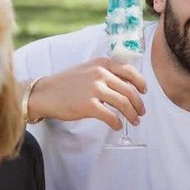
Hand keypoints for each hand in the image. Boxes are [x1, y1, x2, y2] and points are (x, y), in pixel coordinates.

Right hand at [27, 58, 146, 129]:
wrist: (44, 93)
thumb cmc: (66, 83)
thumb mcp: (87, 69)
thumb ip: (105, 73)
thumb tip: (126, 84)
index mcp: (101, 64)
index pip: (129, 71)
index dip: (140, 82)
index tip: (144, 91)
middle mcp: (100, 74)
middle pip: (129, 90)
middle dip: (138, 104)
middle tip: (141, 112)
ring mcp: (94, 89)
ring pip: (123, 103)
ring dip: (132, 114)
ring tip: (134, 121)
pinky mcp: (88, 105)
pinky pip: (111, 116)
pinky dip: (117, 123)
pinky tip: (117, 126)